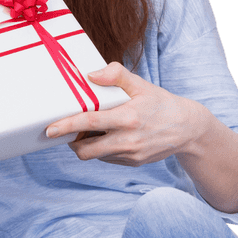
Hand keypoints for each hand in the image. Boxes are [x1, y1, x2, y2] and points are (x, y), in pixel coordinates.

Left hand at [46, 63, 201, 165]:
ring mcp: (130, 155)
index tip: (50, 130)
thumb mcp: (141, 85)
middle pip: (86, 150)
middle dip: (71, 143)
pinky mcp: (133, 163)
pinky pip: (107, 159)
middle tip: (67, 131)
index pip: (90, 124)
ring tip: (88, 131)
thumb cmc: (160, 103)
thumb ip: (116, 75)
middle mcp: (128, 140)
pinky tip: (107, 137)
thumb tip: (90, 75)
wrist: (187, 128)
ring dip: (86, 146)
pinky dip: (101, 149)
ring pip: (95, 156)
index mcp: (128, 118)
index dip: (67, 127)